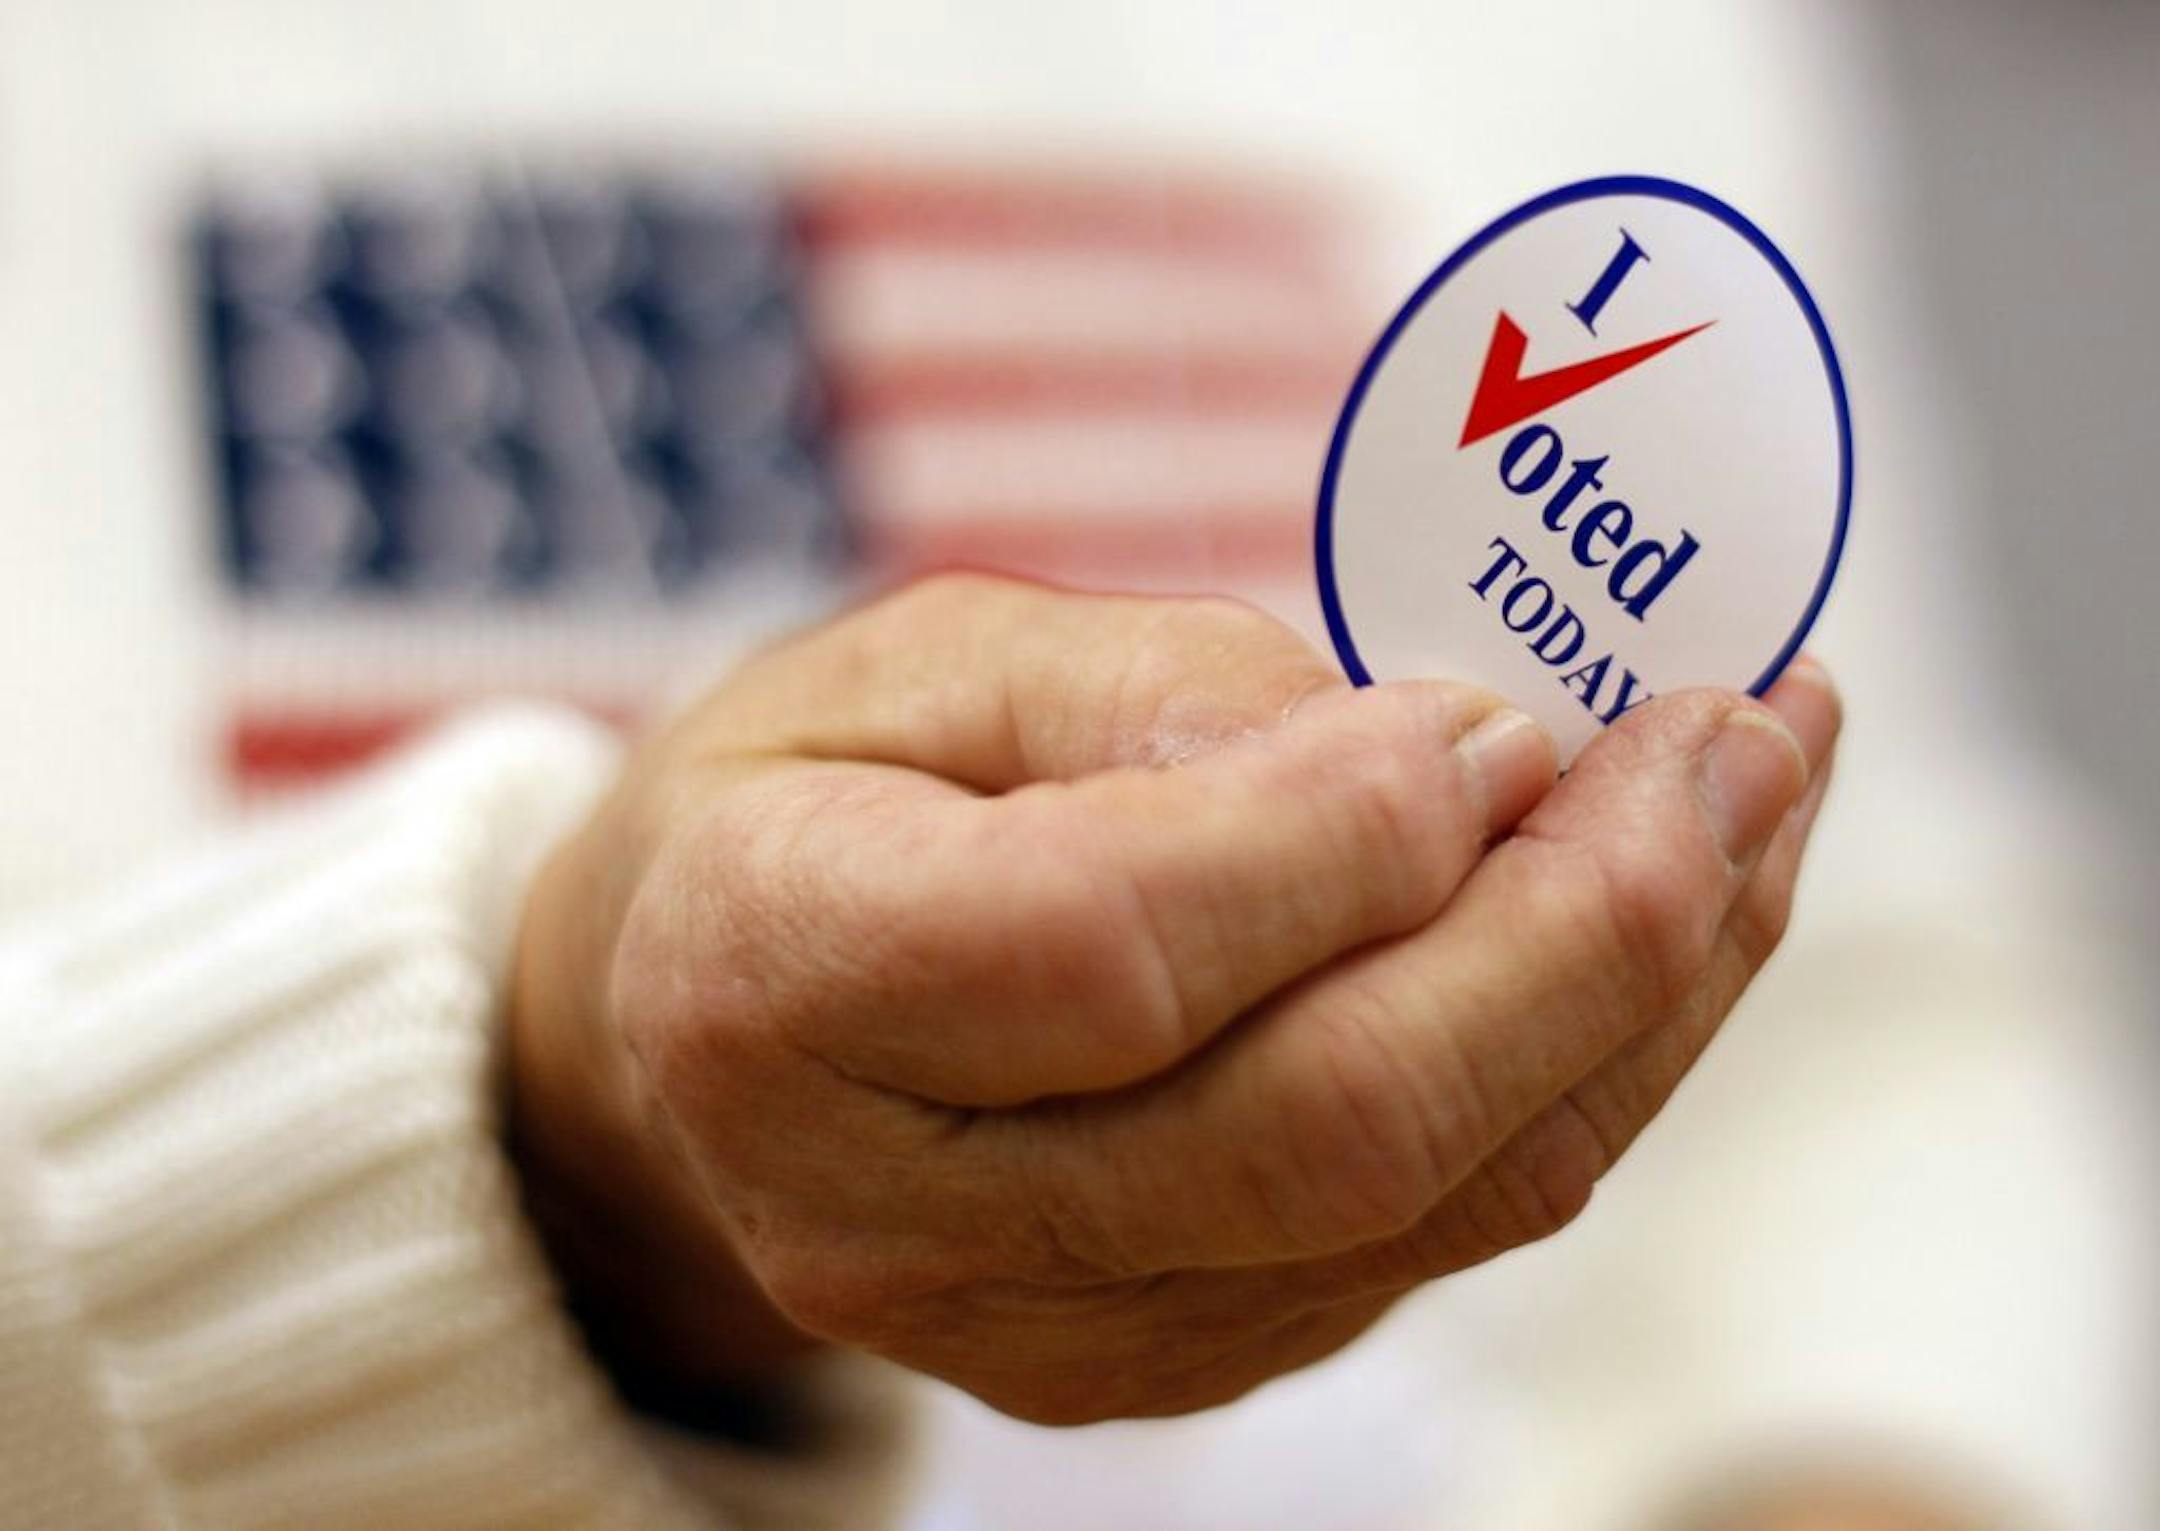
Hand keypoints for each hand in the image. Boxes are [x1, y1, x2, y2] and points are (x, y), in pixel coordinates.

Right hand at [508, 573, 1838, 1423]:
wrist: (701, 1031)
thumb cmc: (812, 802)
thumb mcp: (915, 665)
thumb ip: (1147, 696)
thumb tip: (1436, 754)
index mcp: (776, 985)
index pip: (1108, 952)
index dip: (1342, 835)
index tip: (1507, 708)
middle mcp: (901, 1211)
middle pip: (1322, 1127)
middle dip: (1586, 929)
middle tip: (1740, 737)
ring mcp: (1041, 1326)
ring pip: (1424, 1204)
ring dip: (1639, 998)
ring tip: (1751, 803)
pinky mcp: (1163, 1359)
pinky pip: (1435, 1239)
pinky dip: (1582, 1072)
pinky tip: (1650, 926)